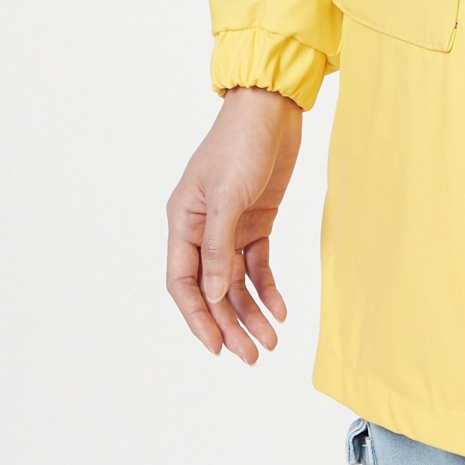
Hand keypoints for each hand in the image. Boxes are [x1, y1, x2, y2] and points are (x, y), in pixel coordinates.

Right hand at [166, 86, 301, 362]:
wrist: (273, 108)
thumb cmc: (241, 142)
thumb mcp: (227, 193)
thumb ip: (218, 245)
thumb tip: (216, 294)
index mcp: (182, 222)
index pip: (183, 282)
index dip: (197, 317)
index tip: (216, 346)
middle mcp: (202, 229)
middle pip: (213, 289)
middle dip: (230, 323)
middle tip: (251, 356)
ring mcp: (230, 227)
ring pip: (236, 282)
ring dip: (251, 312)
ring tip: (270, 341)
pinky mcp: (256, 221)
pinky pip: (258, 264)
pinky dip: (268, 287)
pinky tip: (281, 308)